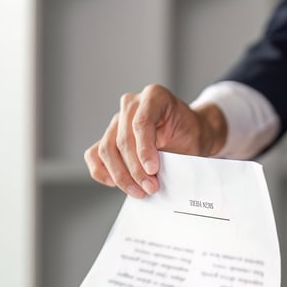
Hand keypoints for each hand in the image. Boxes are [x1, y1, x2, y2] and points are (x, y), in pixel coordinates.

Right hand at [84, 85, 227, 197]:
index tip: (153, 170)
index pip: (140, 123)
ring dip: (121, 175)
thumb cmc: (191, 134)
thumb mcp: (191, 140)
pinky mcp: (109, 136)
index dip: (144, 149)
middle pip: (123, 139)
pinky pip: (95, 154)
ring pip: (107, 150)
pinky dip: (101, 170)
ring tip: (139, 191)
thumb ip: (173, 152)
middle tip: (150, 188)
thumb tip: (154, 176)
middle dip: (135, 169)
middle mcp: (131, 104)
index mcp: (154, 96)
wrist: (190, 133)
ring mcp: (117, 119)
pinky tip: (114, 183)